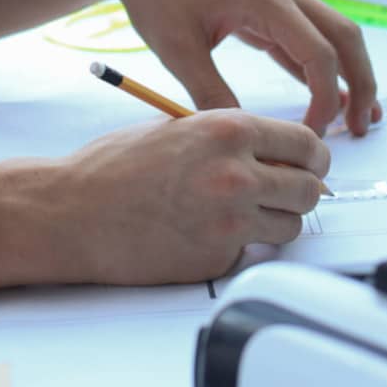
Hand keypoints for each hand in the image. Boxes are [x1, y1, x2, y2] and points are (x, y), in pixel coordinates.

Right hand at [55, 109, 330, 284]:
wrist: (74, 211)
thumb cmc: (116, 166)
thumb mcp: (179, 128)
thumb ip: (229, 137)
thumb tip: (274, 150)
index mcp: (228, 130)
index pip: (306, 144)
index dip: (312, 156)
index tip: (309, 163)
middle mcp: (237, 173)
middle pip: (310, 189)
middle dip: (302, 190)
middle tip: (286, 190)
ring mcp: (229, 221)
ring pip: (290, 226)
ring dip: (276, 220)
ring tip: (243, 211)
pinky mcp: (217, 258)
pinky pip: (253, 252)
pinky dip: (241, 246)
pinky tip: (208, 231)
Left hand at [94, 0, 380, 136]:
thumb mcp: (177, 49)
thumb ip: (210, 93)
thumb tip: (244, 134)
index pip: (319, 53)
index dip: (326, 100)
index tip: (313, 136)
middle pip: (344, 37)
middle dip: (361, 84)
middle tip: (361, 129)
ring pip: (331, 34)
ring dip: (347, 74)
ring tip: (356, 118)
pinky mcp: (265, 5)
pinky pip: (305, 36)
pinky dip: (320, 66)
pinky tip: (325, 96)